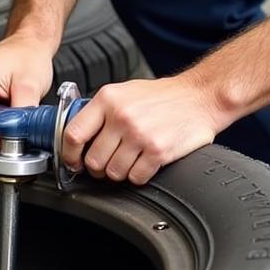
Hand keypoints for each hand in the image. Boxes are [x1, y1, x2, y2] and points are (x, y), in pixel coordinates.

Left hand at [61, 73, 224, 185]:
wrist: (200, 96)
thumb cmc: (162, 96)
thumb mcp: (125, 91)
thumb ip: (101, 111)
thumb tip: (77, 137)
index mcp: (108, 98)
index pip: (73, 134)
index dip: (69, 154)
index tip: (73, 162)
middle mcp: (121, 116)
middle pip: (93, 160)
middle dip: (98, 167)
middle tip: (108, 162)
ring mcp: (140, 135)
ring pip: (113, 173)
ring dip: (120, 172)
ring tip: (131, 159)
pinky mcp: (158, 151)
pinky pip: (136, 178)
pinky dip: (139, 175)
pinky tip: (146, 162)